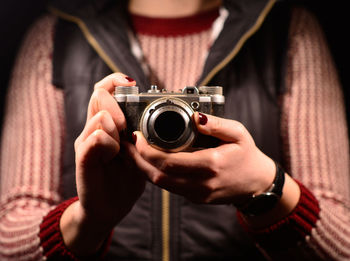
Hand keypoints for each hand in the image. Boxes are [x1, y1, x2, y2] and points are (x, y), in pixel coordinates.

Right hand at [60, 73, 145, 255]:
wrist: (108, 208)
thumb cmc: (125, 179)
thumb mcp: (138, 152)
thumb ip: (141, 134)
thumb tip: (157, 114)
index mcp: (106, 125)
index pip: (104, 90)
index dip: (115, 81)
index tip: (131, 84)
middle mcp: (93, 129)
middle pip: (98, 97)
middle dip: (117, 105)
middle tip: (127, 125)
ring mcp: (87, 143)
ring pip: (98, 116)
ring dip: (115, 125)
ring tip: (123, 144)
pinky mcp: (84, 159)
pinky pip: (93, 140)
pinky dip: (107, 142)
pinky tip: (114, 153)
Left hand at [133, 112, 275, 204]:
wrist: (256, 185)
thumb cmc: (247, 156)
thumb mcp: (238, 133)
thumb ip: (217, 124)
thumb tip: (196, 116)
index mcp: (211, 165)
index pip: (169, 162)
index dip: (147, 151)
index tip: (137, 136)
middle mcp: (202, 183)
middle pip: (158, 176)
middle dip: (137, 160)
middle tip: (127, 143)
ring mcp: (197, 194)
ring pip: (160, 184)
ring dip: (142, 168)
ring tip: (131, 151)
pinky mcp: (195, 197)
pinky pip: (168, 187)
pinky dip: (154, 174)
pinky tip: (147, 161)